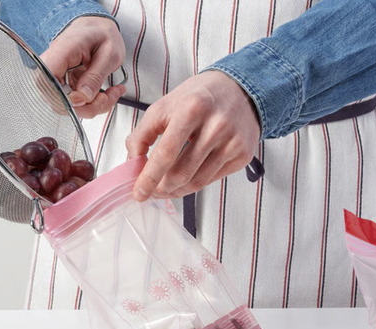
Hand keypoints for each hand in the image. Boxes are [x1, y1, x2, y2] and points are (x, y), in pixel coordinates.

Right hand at [41, 16, 126, 117]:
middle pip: (56, 99)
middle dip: (86, 107)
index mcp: (62, 50)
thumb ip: (95, 76)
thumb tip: (83, 97)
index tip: (87, 98)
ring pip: (67, 106)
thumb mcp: (109, 54)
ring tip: (112, 93)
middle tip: (107, 96)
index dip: (65, 97)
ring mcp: (57, 78)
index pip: (47, 79)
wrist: (98, 29)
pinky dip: (94, 104)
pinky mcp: (65, 86)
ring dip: (93, 107)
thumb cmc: (102, 36)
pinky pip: (75, 104)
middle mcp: (53, 65)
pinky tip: (108, 93)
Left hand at [126, 70, 260, 200]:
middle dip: (161, 188)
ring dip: (176, 191)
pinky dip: (194, 185)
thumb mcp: (165, 105)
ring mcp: (232, 143)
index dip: (150, 177)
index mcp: (192, 109)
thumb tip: (133, 163)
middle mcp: (216, 126)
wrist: (239, 90)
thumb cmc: (198, 98)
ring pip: (197, 181)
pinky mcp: (242, 155)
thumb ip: (143, 133)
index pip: (166, 152)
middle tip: (151, 191)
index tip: (138, 192)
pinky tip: (185, 180)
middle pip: (182, 172)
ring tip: (165, 189)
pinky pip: (212, 179)